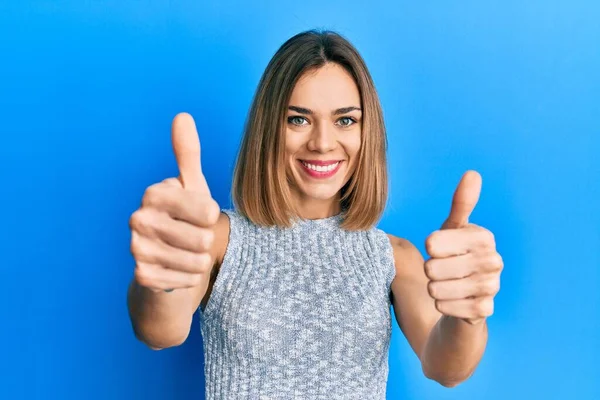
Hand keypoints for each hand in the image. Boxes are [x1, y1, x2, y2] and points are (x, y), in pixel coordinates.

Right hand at [129, 113, 219, 292]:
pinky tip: (176, 269)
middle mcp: (139, 218)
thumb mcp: (192, 187)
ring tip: (185, 253)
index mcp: (155, 193)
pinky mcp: (142, 276)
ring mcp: (137, 249)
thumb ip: (188, 154)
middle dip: (206, 243)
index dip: (211, 217)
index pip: (209, 211)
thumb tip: (182, 116)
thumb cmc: (185, 219)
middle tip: (191, 238)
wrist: (166, 261)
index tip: (198, 215)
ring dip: (199, 261)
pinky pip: (187, 280)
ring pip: (197, 262)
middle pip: (204, 239)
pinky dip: (188, 278)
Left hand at [424, 170, 502, 324]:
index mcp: (483, 237)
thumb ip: (461, 204)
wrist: (465, 301)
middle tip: (442, 272)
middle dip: (430, 272)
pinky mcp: (484, 312)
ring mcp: (491, 288)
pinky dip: (442, 306)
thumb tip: (473, 174)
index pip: (433, 243)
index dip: (429, 249)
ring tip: (446, 286)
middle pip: (432, 268)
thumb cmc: (455, 258)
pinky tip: (453, 302)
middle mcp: (493, 261)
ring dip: (434, 289)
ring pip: (437, 289)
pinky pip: (445, 307)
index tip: (439, 250)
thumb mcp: (452, 230)